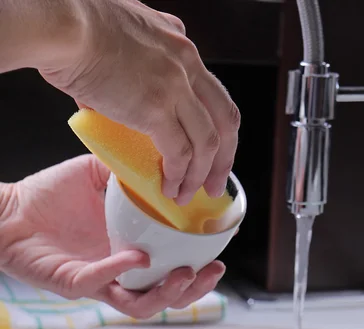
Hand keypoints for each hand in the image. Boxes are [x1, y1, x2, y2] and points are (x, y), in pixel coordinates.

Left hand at [0, 155, 226, 318]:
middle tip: (211, 271)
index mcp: (134, 250)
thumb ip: (132, 171)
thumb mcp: (101, 174)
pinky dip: (120, 272)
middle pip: (166, 297)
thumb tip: (165, 157)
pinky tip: (136, 258)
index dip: (200, 269)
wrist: (9, 208)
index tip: (219, 254)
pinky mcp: (71, 283)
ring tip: (185, 274)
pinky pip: (99, 284)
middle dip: (194, 291)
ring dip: (167, 294)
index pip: (174, 270)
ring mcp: (98, 281)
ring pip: (140, 305)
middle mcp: (121, 272)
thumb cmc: (54, 195)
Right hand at [39, 0, 239, 204]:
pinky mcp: (155, 107)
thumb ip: (135, 60)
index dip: (216, 127)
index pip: (213, 94)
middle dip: (225, 157)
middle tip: (216, 182)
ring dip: (201, 174)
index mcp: (181, 47)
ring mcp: (175, 86)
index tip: (211, 150)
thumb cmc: (76, 23)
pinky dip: (177, 175)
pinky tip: (169, 188)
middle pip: (224, 120)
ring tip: (189, 194)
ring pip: (207, 142)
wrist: (61, 23)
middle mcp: (187, 65)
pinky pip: (179, 151)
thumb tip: (115, 91)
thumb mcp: (124, 33)